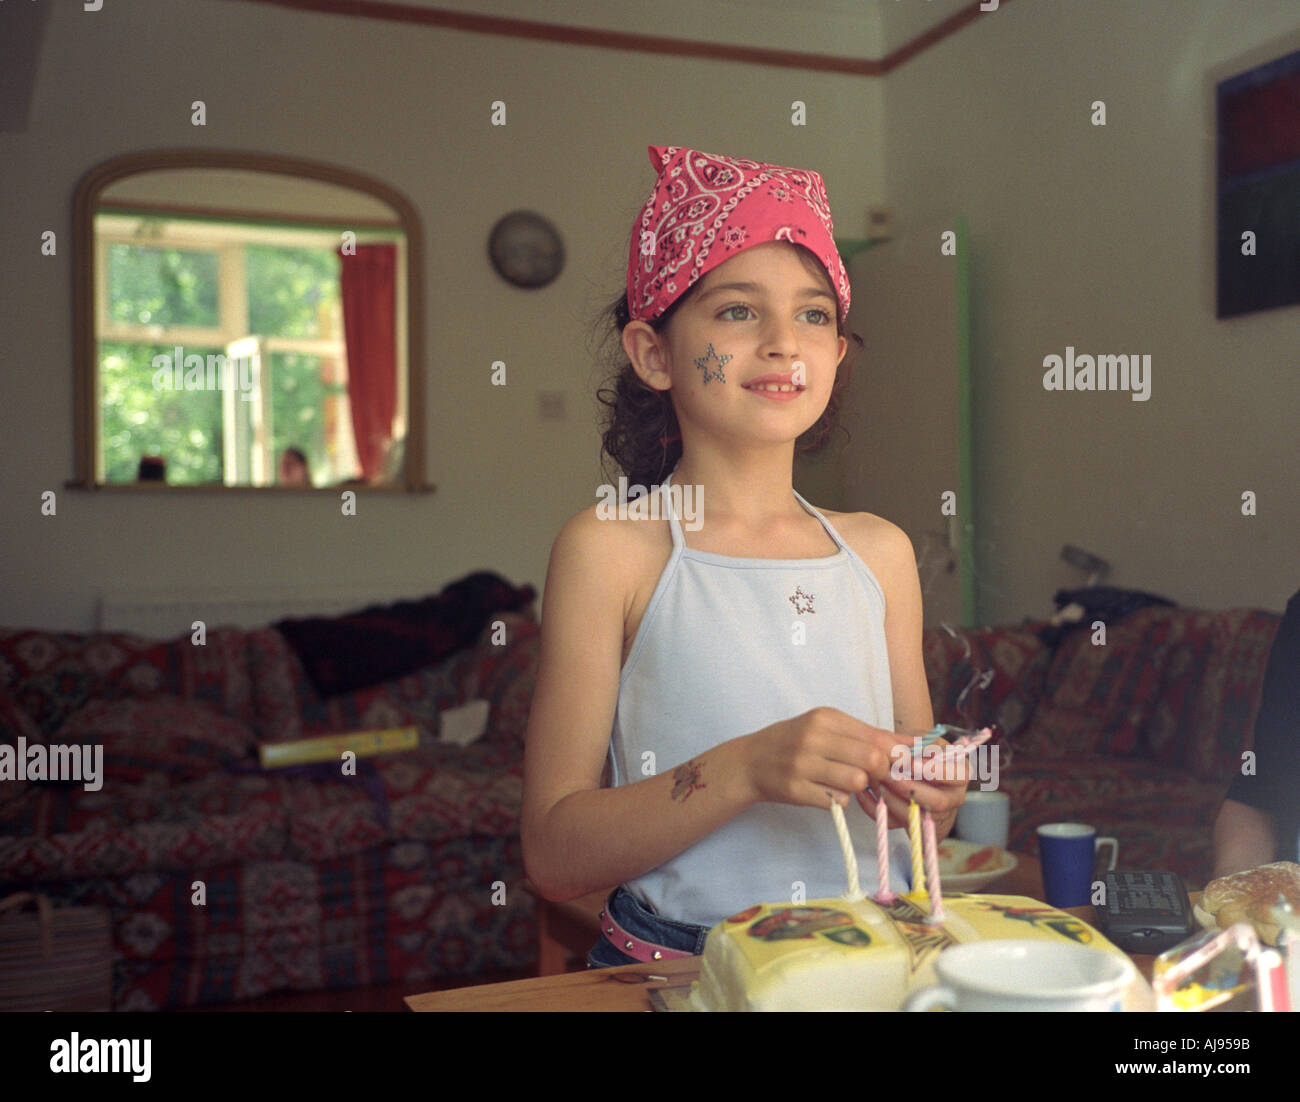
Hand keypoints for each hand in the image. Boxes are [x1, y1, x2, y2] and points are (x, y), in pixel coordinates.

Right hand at [738, 707, 910, 810]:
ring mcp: (802, 764)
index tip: (897, 766)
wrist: (750, 761)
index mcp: (825, 718)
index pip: (876, 737)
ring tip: (844, 783)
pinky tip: (826, 792)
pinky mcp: (795, 789)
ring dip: (858, 788)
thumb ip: (864, 735)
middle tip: (871, 777)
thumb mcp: (825, 727)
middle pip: (872, 760)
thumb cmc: (794, 742)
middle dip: (880, 774)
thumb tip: (908, 745)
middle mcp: (813, 737)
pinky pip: (835, 801)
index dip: (894, 756)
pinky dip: (837, 800)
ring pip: (856, 782)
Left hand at [854, 735, 970, 836]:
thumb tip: (899, 751)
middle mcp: (952, 798)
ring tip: (874, 779)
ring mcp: (933, 815)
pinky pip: (893, 822)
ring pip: (914, 815)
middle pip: (937, 802)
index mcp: (961, 774)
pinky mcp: (912, 824)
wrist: (916, 771)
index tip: (909, 762)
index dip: (934, 770)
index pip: (957, 775)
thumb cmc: (922, 752)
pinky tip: (863, 792)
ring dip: (890, 797)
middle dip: (909, 788)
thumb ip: (918, 744)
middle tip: (888, 774)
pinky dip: (875, 807)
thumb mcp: (925, 742)